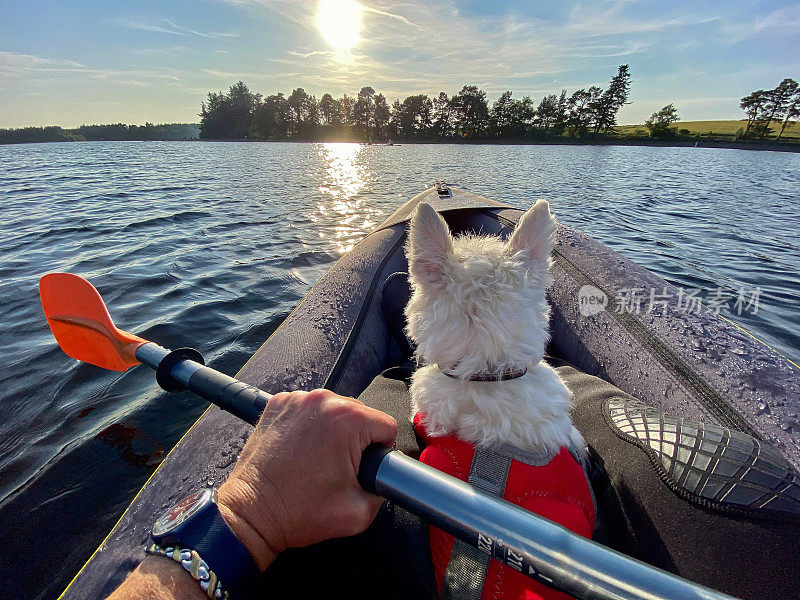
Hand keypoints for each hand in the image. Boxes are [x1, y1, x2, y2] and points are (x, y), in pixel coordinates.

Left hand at [217, 389, 397, 569]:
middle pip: (360, 414)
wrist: (252, 513)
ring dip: (333, 430)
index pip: (386, 425)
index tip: (364, 467)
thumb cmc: (298, 512)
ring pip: (334, 410)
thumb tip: (386, 476)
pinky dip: (309, 425)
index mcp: (346, 419)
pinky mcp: (278, 404)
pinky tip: (301, 448)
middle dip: (357, 440)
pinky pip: (308, 409)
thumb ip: (384, 489)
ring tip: (317, 459)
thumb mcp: (359, 511)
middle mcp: (322, 400)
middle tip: (339, 467)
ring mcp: (297, 399)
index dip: (381, 451)